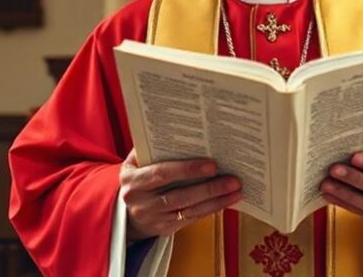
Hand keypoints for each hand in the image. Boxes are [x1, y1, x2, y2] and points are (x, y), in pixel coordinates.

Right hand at [119, 150, 242, 240]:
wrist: (126, 213)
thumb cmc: (138, 179)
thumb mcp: (135, 163)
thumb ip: (152, 149)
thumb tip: (182, 132)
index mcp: (133, 181)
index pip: (162, 174)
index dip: (187, 169)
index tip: (212, 165)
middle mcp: (141, 202)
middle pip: (180, 196)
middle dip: (209, 188)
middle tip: (232, 180)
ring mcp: (153, 218)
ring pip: (189, 210)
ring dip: (216, 201)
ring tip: (236, 190)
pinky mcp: (165, 230)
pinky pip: (192, 219)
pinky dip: (211, 209)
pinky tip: (226, 201)